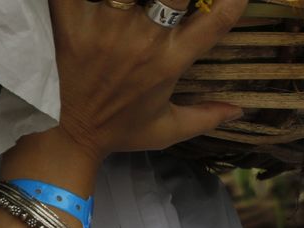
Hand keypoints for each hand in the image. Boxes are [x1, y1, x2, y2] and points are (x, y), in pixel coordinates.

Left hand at [46, 0, 247, 161]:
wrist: (63, 137)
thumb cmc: (115, 132)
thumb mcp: (166, 131)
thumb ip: (205, 117)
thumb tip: (239, 111)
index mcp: (171, 60)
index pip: (219, 18)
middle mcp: (143, 38)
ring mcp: (106, 27)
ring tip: (133, 2)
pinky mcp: (72, 22)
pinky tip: (96, 0)